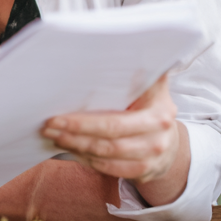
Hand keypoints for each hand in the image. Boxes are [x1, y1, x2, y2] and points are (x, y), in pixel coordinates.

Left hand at [40, 76, 188, 201]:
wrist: (171, 144)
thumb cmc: (151, 108)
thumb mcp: (152, 87)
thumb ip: (138, 72)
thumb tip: (114, 47)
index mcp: (158, 108)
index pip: (115, 119)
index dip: (84, 121)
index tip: (57, 116)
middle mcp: (158, 133)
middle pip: (108, 138)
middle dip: (74, 133)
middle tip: (49, 126)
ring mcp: (152, 156)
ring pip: (106, 155)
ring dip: (76, 146)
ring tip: (54, 136)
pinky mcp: (144, 172)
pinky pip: (110, 168)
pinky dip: (88, 160)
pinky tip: (72, 150)